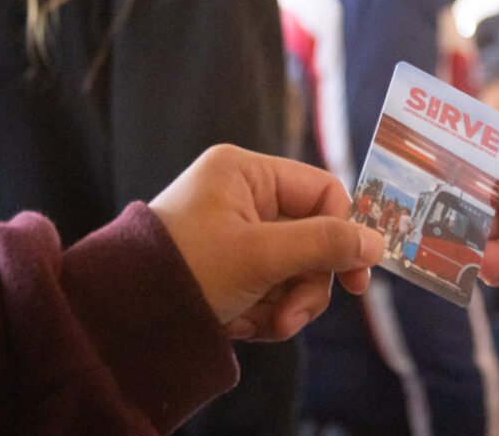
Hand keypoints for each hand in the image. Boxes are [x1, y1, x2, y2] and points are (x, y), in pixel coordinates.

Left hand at [150, 145, 383, 341]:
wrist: (121, 320)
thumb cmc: (186, 270)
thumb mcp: (261, 256)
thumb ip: (323, 244)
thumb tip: (377, 242)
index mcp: (245, 172)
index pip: (322, 192)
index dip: (343, 232)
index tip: (355, 278)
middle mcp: (241, 195)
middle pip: (311, 235)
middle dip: (305, 282)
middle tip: (291, 315)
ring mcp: (235, 232)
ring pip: (294, 267)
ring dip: (285, 303)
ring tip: (260, 325)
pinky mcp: (228, 266)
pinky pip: (269, 285)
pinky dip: (263, 310)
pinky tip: (240, 325)